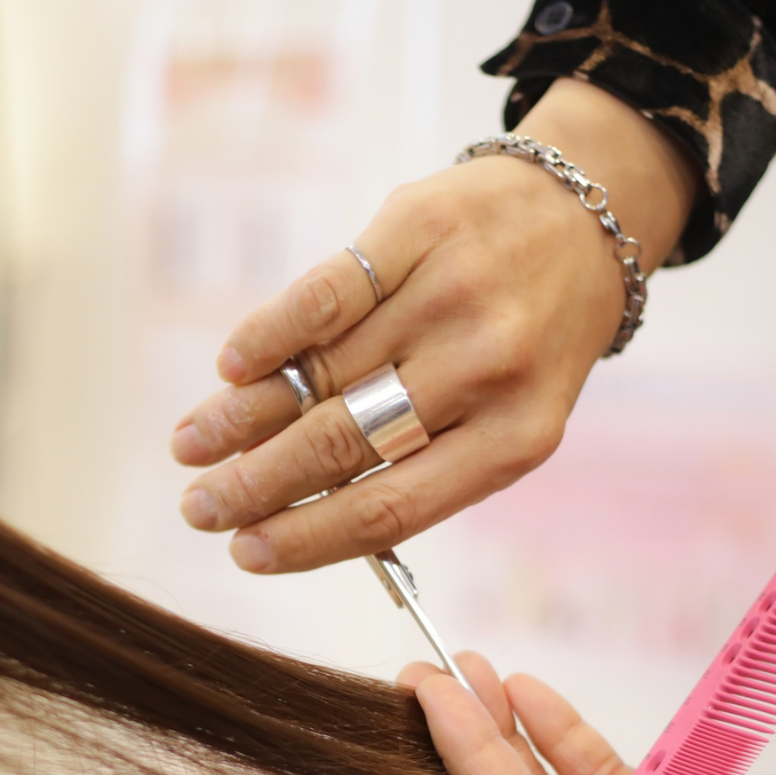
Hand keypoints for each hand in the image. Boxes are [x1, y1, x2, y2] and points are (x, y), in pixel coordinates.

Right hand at [171, 81, 699, 573]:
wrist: (583, 221)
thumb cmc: (527, 340)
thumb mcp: (506, 416)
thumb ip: (419, 462)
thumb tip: (293, 512)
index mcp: (515, 439)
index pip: (390, 508)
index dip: (306, 537)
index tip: (244, 553)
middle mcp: (488, 369)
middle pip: (344, 445)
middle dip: (256, 485)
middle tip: (198, 507)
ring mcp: (452, 295)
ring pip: (322, 373)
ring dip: (242, 417)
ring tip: (192, 444)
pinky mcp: (419, 230)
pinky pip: (325, 294)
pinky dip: (269, 334)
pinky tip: (231, 368)